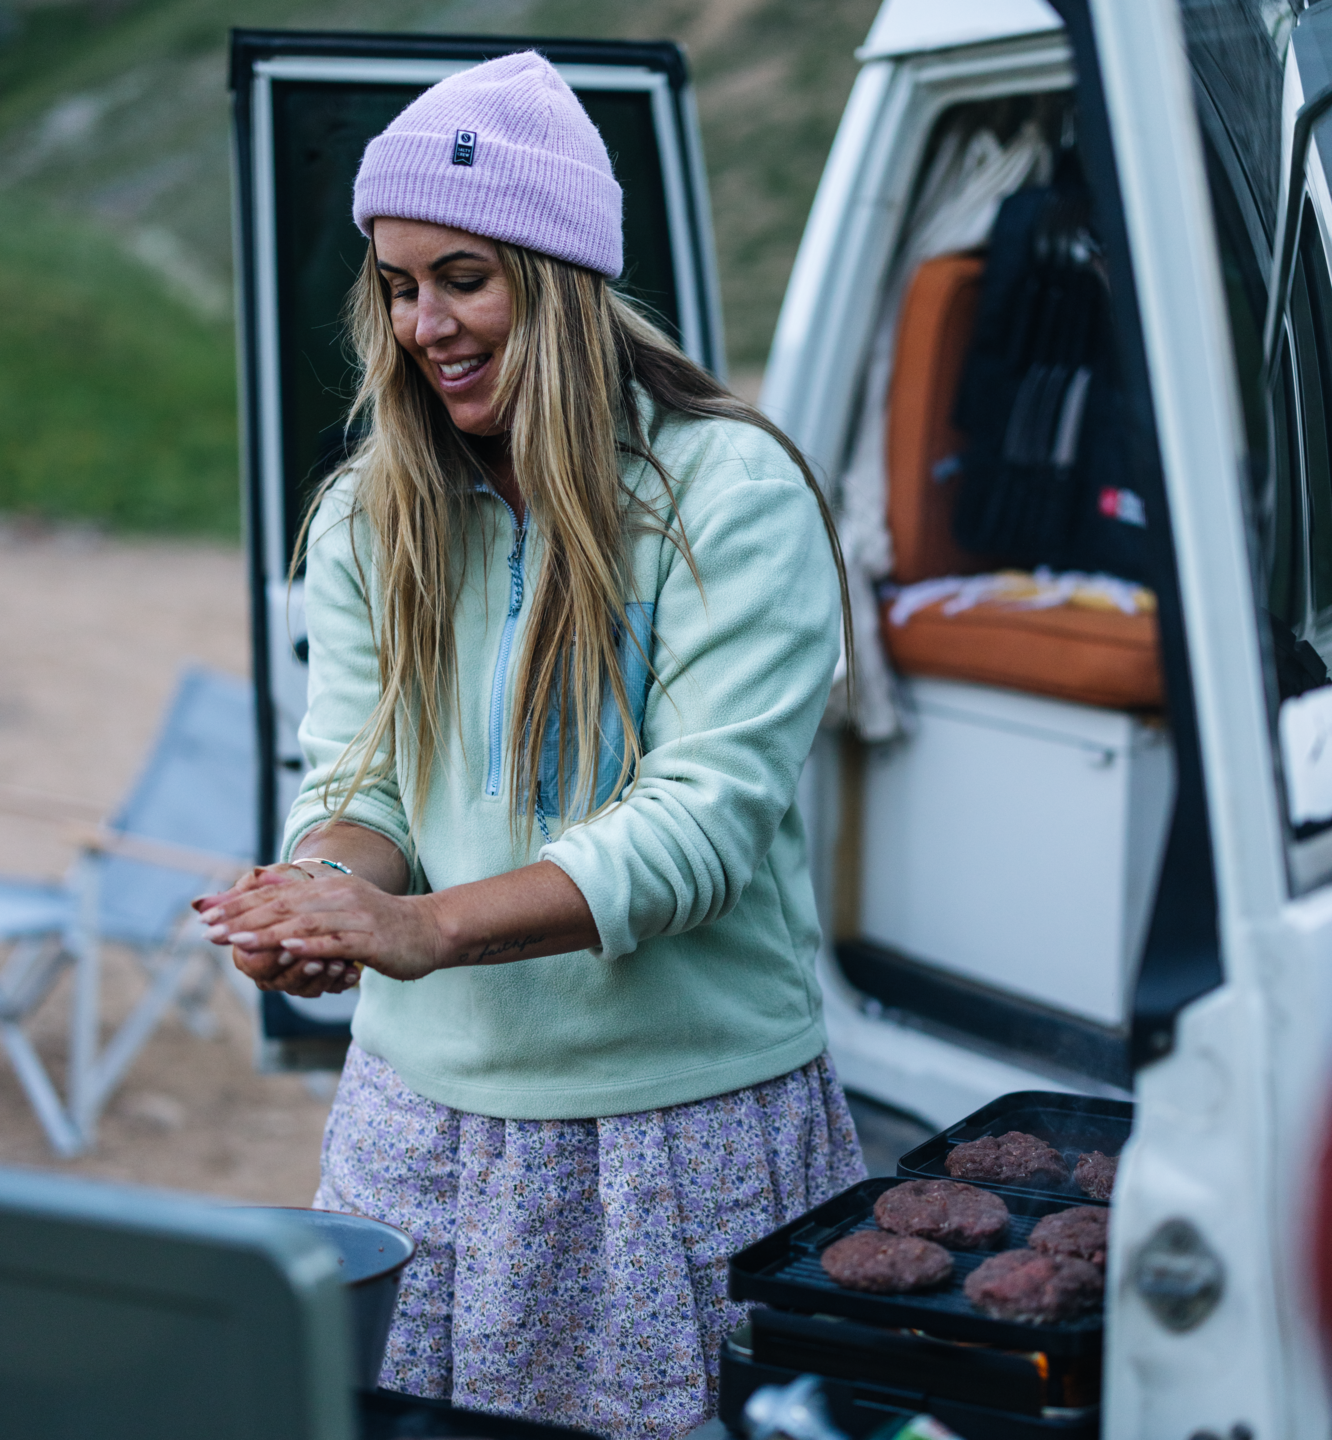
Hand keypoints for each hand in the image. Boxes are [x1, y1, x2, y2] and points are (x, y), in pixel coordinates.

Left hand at [196, 866, 445, 983]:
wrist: (430, 930)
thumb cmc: (381, 923)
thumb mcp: (338, 903)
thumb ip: (300, 894)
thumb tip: (259, 880)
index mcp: (327, 888)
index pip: (273, 894)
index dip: (236, 902)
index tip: (203, 913)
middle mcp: (338, 897)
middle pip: (282, 906)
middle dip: (241, 918)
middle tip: (207, 930)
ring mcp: (355, 917)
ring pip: (304, 923)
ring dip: (266, 931)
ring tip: (235, 939)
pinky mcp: (371, 940)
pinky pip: (336, 942)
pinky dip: (310, 944)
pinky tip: (287, 948)